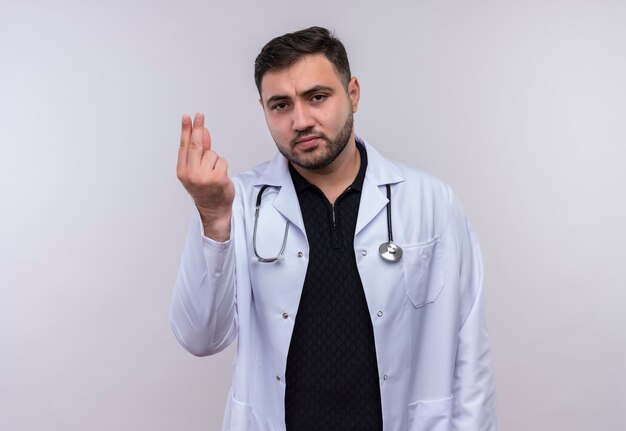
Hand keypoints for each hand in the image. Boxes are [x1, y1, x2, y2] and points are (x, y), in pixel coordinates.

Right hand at [177, 112, 234, 240]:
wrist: (214, 209)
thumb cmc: (205, 188)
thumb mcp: (197, 170)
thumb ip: (199, 151)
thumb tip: (203, 132)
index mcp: (182, 171)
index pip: (184, 146)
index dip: (186, 130)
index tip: (187, 117)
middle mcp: (191, 174)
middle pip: (196, 145)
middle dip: (198, 128)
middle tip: (200, 115)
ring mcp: (204, 177)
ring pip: (212, 154)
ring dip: (215, 160)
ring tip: (213, 172)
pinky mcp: (217, 178)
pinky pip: (222, 161)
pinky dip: (223, 166)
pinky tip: (220, 176)